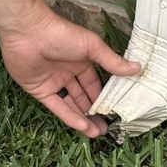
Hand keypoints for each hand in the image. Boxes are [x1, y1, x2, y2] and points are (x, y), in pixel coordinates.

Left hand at [0, 6, 141, 137]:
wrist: (29, 32)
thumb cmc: (62, 34)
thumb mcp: (92, 47)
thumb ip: (112, 62)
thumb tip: (138, 68)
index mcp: (80, 61)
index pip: (94, 84)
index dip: (103, 98)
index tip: (114, 112)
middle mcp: (67, 73)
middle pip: (83, 97)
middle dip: (94, 113)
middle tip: (106, 129)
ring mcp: (53, 83)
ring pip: (71, 105)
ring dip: (83, 119)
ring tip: (97, 133)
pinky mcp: (39, 91)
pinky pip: (57, 107)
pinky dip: (69, 117)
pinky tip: (83, 127)